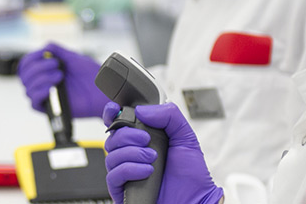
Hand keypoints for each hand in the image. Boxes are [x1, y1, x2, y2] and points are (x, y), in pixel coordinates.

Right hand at [17, 42, 111, 117]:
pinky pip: (33, 103)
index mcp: (47, 70)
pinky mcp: (51, 108)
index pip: (26, 65)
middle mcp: (44, 82)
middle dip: (38, 67)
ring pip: (28, 88)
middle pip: (25, 76)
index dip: (31, 58)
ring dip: (41, 79)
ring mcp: (47, 95)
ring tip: (60, 76)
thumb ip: (58, 51)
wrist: (103, 91)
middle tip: (56, 64)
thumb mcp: (74, 58)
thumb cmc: (92, 76)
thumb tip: (45, 47)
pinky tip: (50, 88)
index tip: (43, 53)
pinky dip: (38, 93)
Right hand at [102, 102, 222, 203]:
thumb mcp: (186, 139)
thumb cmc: (191, 178)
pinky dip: (130, 169)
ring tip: (152, 158)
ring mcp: (126, 172)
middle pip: (112, 137)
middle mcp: (132, 155)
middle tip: (147, 140)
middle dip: (128, 135)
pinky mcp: (122, 189)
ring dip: (133, 153)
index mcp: (143, 141)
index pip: (119, 124)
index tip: (116, 110)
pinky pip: (113, 174)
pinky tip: (147, 171)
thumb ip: (169, 116)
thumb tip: (143, 110)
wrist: (194, 201)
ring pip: (111, 155)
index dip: (112, 115)